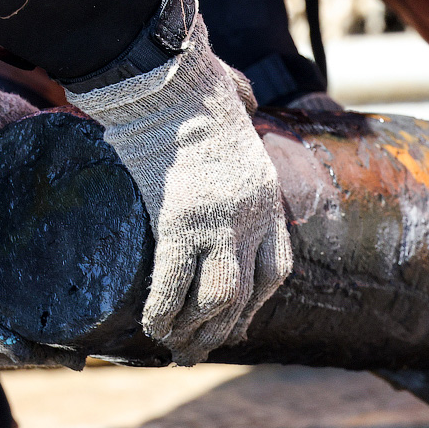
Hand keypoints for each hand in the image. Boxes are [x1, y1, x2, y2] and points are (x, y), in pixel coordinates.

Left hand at [0, 55, 83, 368]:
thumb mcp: (38, 160)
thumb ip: (69, 169)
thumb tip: (115, 154)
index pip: (0, 318)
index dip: (35, 337)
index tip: (76, 339)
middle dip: (30, 355)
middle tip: (71, 352)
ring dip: (10, 355)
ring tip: (51, 350)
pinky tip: (18, 342)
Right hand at [66, 16, 292, 364]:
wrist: (172, 78)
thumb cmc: (195, 90)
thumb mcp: (235, 111)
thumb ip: (245, 114)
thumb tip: (243, 93)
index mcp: (266, 196)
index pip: (277, 266)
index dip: (259, 301)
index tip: (242, 321)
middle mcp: (251, 215)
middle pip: (249, 291)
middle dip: (226, 329)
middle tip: (200, 349)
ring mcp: (219, 221)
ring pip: (218, 298)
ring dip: (196, 331)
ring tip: (176, 349)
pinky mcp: (180, 220)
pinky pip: (175, 282)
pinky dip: (163, 311)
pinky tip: (152, 328)